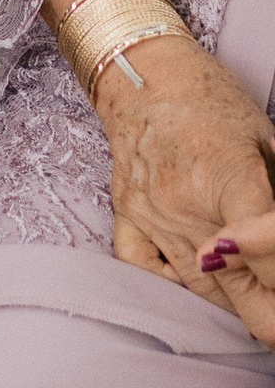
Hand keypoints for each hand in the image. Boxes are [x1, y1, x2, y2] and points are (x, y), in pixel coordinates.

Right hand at [94, 21, 274, 343]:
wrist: (145, 77)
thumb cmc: (214, 103)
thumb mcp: (268, 142)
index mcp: (227, 176)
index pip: (262, 251)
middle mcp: (184, 203)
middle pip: (234, 284)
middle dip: (266, 311)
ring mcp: (151, 214)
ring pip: (198, 287)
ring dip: (232, 305)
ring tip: (258, 311)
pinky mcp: (127, 216)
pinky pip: (145, 271)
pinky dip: (174, 287)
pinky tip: (199, 285)